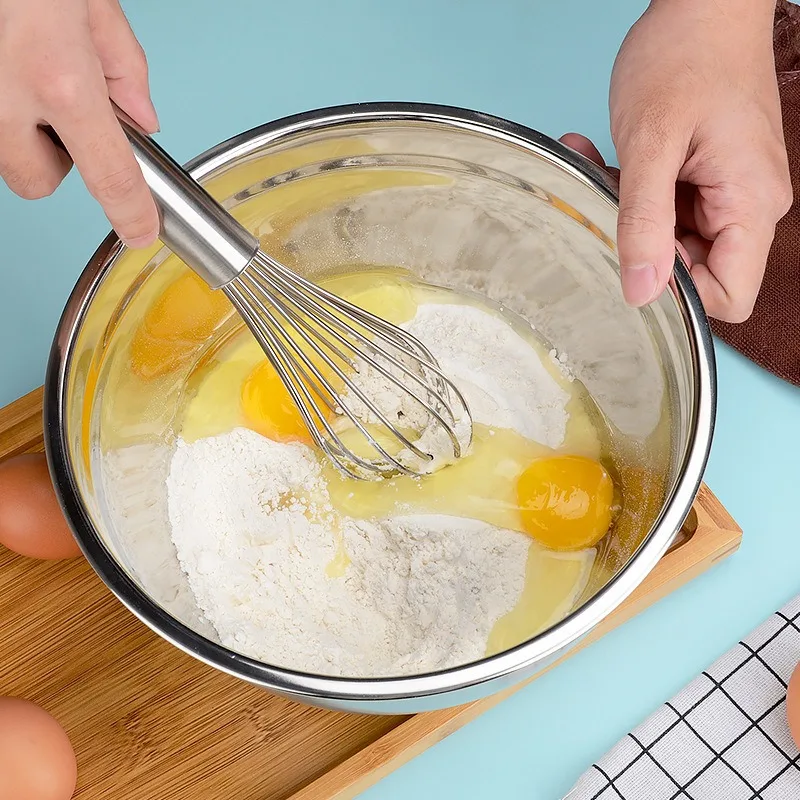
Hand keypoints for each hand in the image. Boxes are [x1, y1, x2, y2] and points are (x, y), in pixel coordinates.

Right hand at [0, 0, 158, 246]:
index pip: (109, 172)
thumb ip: (121, 65)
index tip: (141, 231)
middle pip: (35, 181)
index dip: (131, 211)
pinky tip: (2, 62)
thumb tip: (140, 118)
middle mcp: (2, 97)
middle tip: (59, 109)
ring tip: (20, 71)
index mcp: (58, 76)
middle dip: (55, 159)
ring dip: (17, 134)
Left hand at [566, 0, 791, 322]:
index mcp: (751, 205)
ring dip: (629, 213)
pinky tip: (604, 156)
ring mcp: (730, 190)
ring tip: (600, 166)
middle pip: (696, 270)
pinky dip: (633, 190)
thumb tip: (641, 294)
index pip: (731, 295)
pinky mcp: (709, 176)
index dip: (681, 292)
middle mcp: (750, 205)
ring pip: (673, 239)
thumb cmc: (685, 55)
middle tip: (605, 202)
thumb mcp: (651, 145)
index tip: (638, 258)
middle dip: (643, 246)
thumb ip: (644, 224)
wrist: (702, 2)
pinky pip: (667, 207)